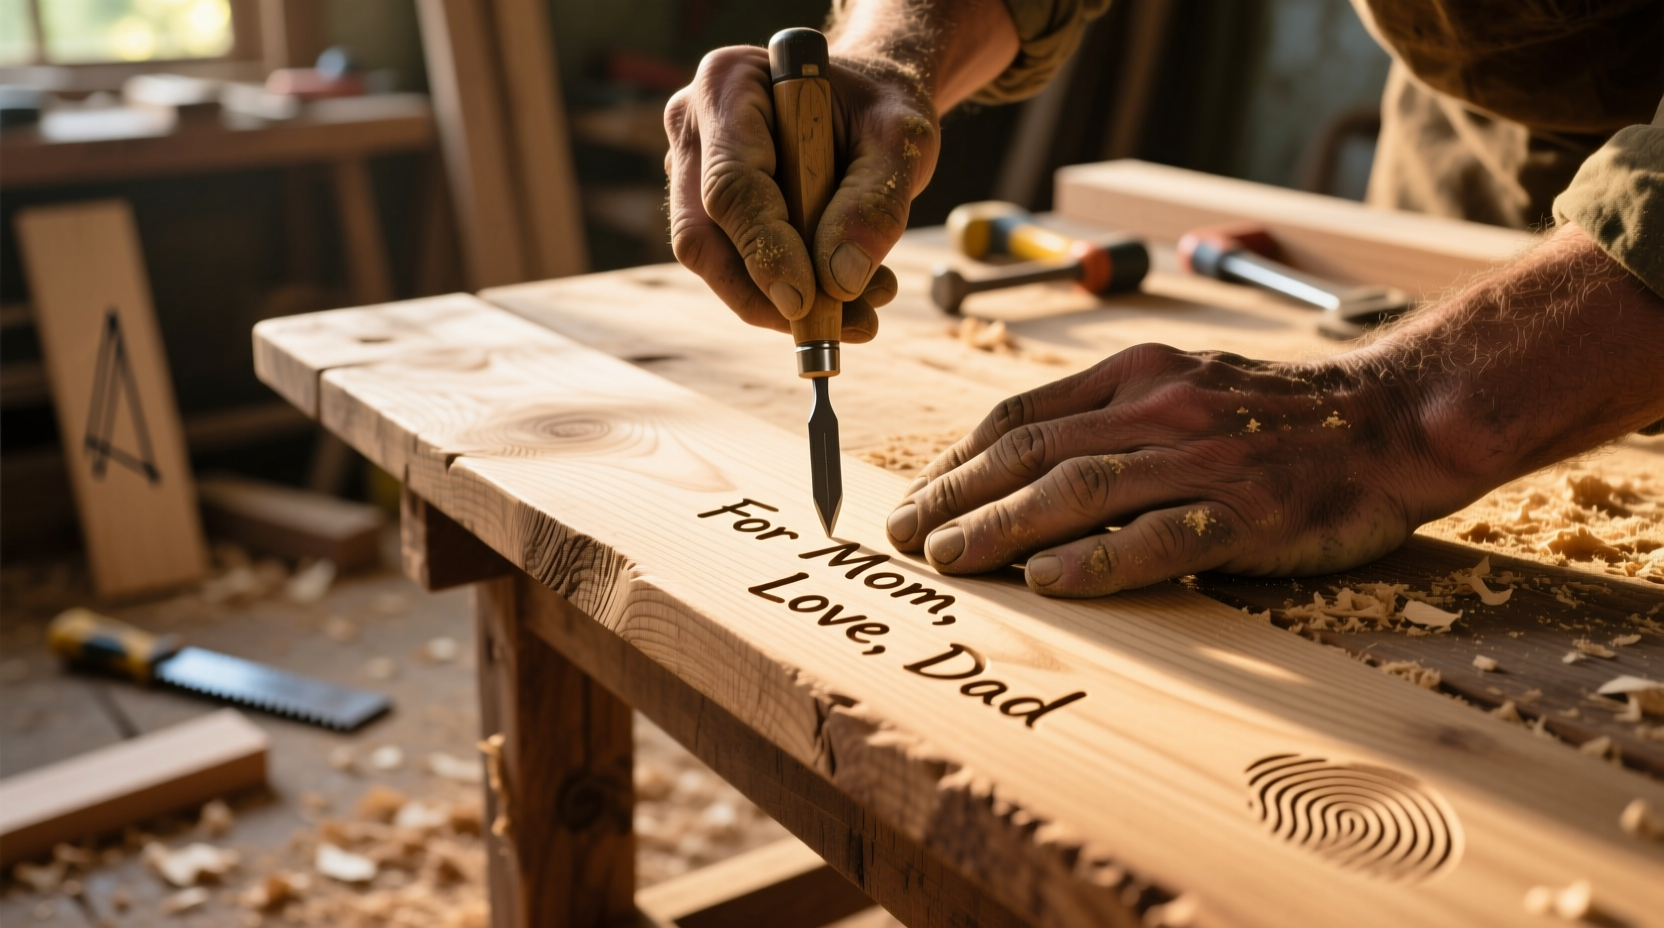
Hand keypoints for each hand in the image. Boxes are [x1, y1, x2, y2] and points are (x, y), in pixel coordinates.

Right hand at [663, 0, 1018, 339]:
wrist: (867, 109)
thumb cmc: (879, 112)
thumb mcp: (901, 141)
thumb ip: (876, 202)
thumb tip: (840, 281)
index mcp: (729, 84)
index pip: (730, 184)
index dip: (764, 250)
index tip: (805, 303)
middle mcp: (694, 128)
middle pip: (703, 235)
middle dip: (767, 294)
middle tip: (841, 326)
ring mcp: (690, 174)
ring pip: (715, 262)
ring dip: (782, 304)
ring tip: (862, 311)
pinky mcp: (709, 214)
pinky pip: (734, 269)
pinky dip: (788, 296)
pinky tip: (847, 298)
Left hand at [884, 226, 1663, 596]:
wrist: (1396, 416)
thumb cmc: (1280, 411)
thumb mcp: (1185, 383)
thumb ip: (1110, 413)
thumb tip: (1021, 461)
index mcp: (1137, 376)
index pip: (1022, 416)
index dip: (958, 459)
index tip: (916, 496)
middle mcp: (1160, 409)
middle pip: (1034, 453)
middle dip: (957, 495)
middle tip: (903, 537)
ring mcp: (1205, 460)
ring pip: (1081, 490)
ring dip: (1002, 526)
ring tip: (947, 560)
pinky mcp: (1248, 511)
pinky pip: (1161, 536)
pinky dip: (1100, 559)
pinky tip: (1049, 581)